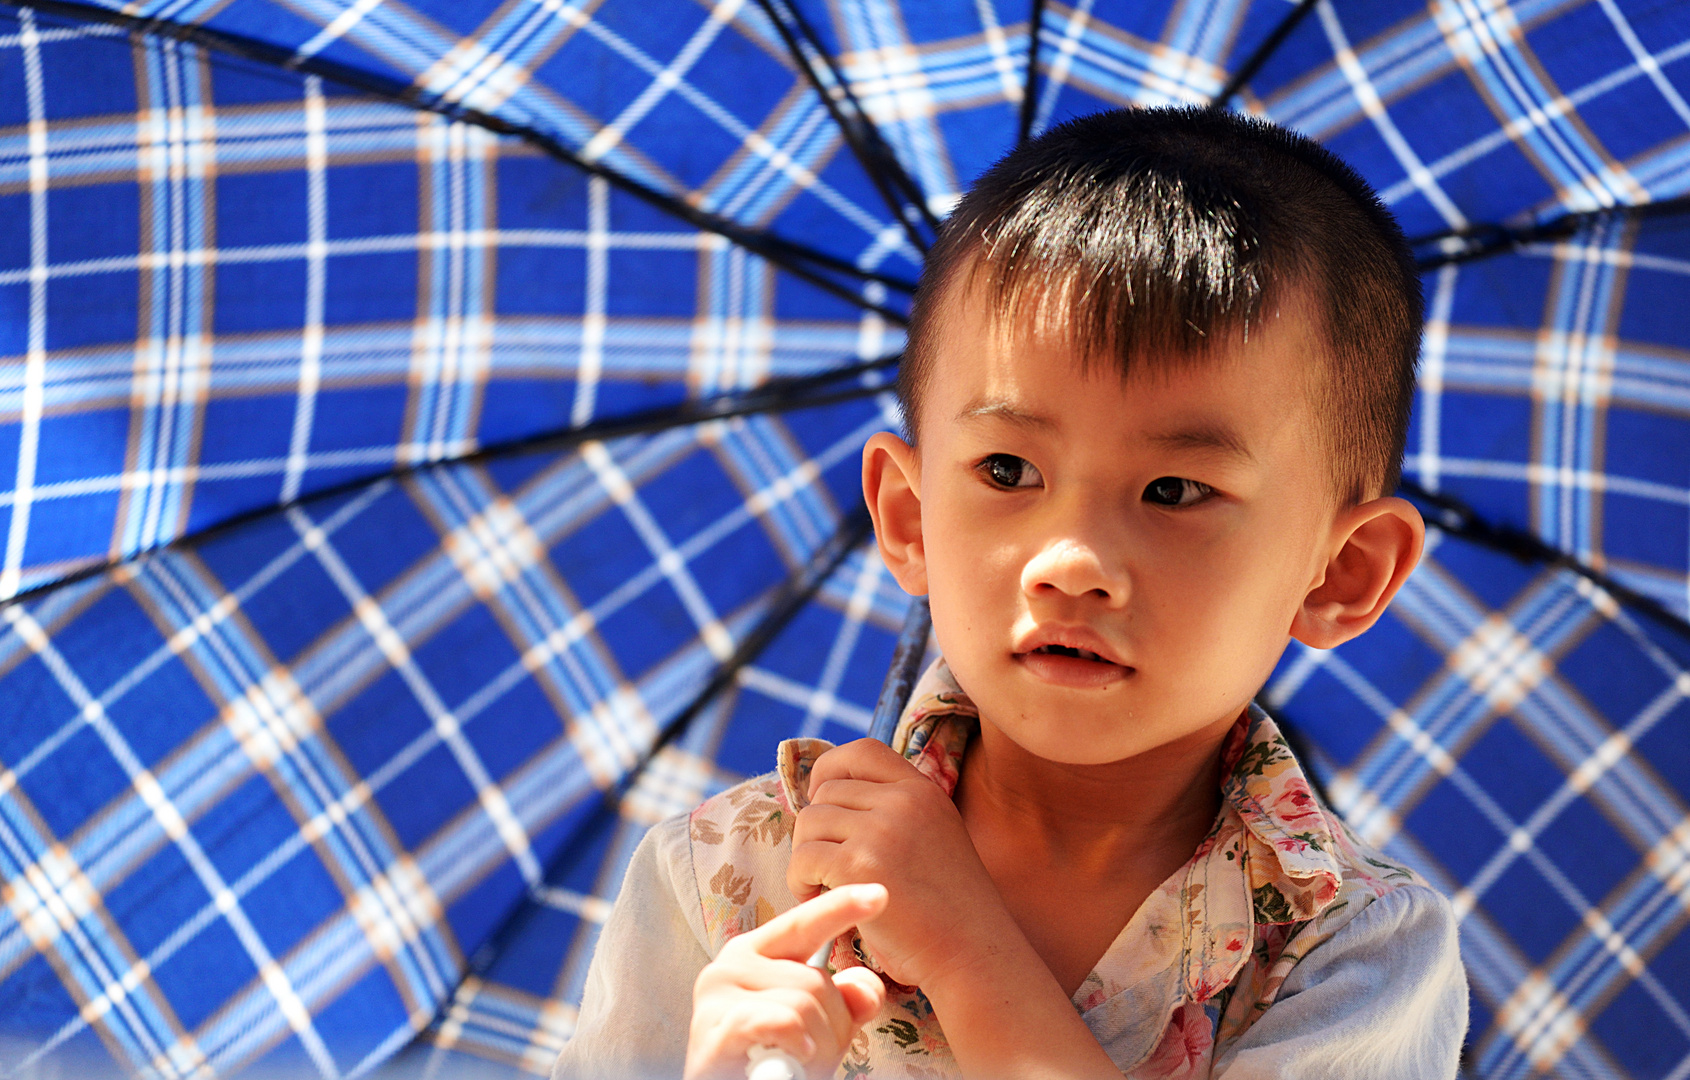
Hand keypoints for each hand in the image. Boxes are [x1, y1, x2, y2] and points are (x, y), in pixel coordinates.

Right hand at [685, 884, 889, 1079]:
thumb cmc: (774, 1060)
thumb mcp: (819, 1027)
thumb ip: (845, 1002)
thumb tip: (865, 988)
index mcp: (756, 954)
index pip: (804, 924)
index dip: (841, 906)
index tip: (879, 893)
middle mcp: (732, 964)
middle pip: (816, 980)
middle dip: (833, 1027)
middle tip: (813, 1055)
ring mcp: (719, 994)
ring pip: (804, 1005)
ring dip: (817, 1047)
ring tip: (796, 1064)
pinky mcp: (715, 1026)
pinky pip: (782, 1022)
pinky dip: (796, 1042)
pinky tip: (794, 1059)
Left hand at [786, 739, 1016, 990]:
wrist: (971, 952)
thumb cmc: (947, 909)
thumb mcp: (932, 836)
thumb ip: (893, 812)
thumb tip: (823, 798)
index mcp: (922, 790)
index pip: (861, 751)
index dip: (830, 771)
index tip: (822, 803)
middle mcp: (903, 801)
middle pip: (825, 793)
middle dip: (816, 831)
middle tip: (826, 868)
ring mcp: (881, 830)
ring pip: (808, 823)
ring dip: (806, 858)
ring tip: (823, 886)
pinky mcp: (859, 865)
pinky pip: (804, 859)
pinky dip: (801, 882)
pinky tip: (820, 899)